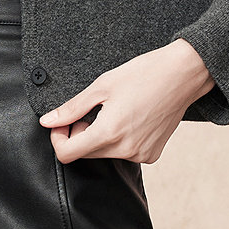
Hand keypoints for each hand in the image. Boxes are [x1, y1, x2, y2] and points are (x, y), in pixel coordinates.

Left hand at [36, 40, 215, 164]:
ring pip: (104, 154)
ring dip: (99, 137)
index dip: (58, 138)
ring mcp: (141, 155)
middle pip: (85, 154)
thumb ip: (72, 108)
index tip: (63, 122)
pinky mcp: (152, 154)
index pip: (67, 154)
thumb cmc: (143, 74)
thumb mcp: (101, 86)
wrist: (182, 75)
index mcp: (109, 133)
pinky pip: (124, 153)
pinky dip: (118, 140)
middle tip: (88, 111)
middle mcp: (125, 150)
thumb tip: (47, 122)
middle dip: (78, 135)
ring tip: (111, 111)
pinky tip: (129, 118)